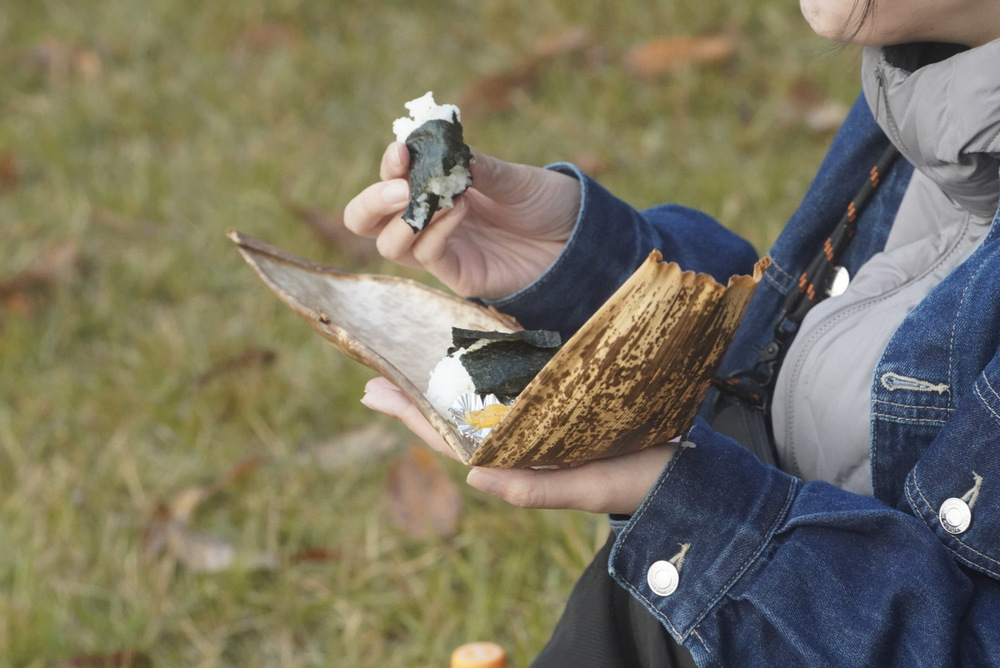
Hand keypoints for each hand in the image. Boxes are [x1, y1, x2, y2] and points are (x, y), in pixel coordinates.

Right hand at [343, 143, 580, 299]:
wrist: (577, 239)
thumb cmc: (543, 203)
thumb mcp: (512, 177)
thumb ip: (478, 165)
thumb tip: (445, 143)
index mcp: (433, 189)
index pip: (389, 179)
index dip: (388, 165)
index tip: (402, 150)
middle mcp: (427, 220)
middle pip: (366, 220)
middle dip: (371, 202)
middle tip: (399, 187)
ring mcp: (439, 249)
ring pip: (388, 243)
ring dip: (404, 219)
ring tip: (439, 197)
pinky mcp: (458, 274)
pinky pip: (427, 256)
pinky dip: (435, 232)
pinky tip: (459, 210)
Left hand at [362, 376, 675, 514]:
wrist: (684, 470)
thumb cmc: (639, 481)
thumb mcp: (589, 488)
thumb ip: (535, 489)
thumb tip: (473, 478)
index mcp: (520, 462)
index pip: (454, 439)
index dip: (414, 417)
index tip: (376, 392)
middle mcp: (521, 442)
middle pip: (455, 417)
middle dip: (414, 396)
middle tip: (372, 375)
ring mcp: (538, 423)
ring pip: (478, 401)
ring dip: (442, 382)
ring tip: (407, 359)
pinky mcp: (561, 403)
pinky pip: (512, 386)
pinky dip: (486, 370)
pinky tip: (468, 355)